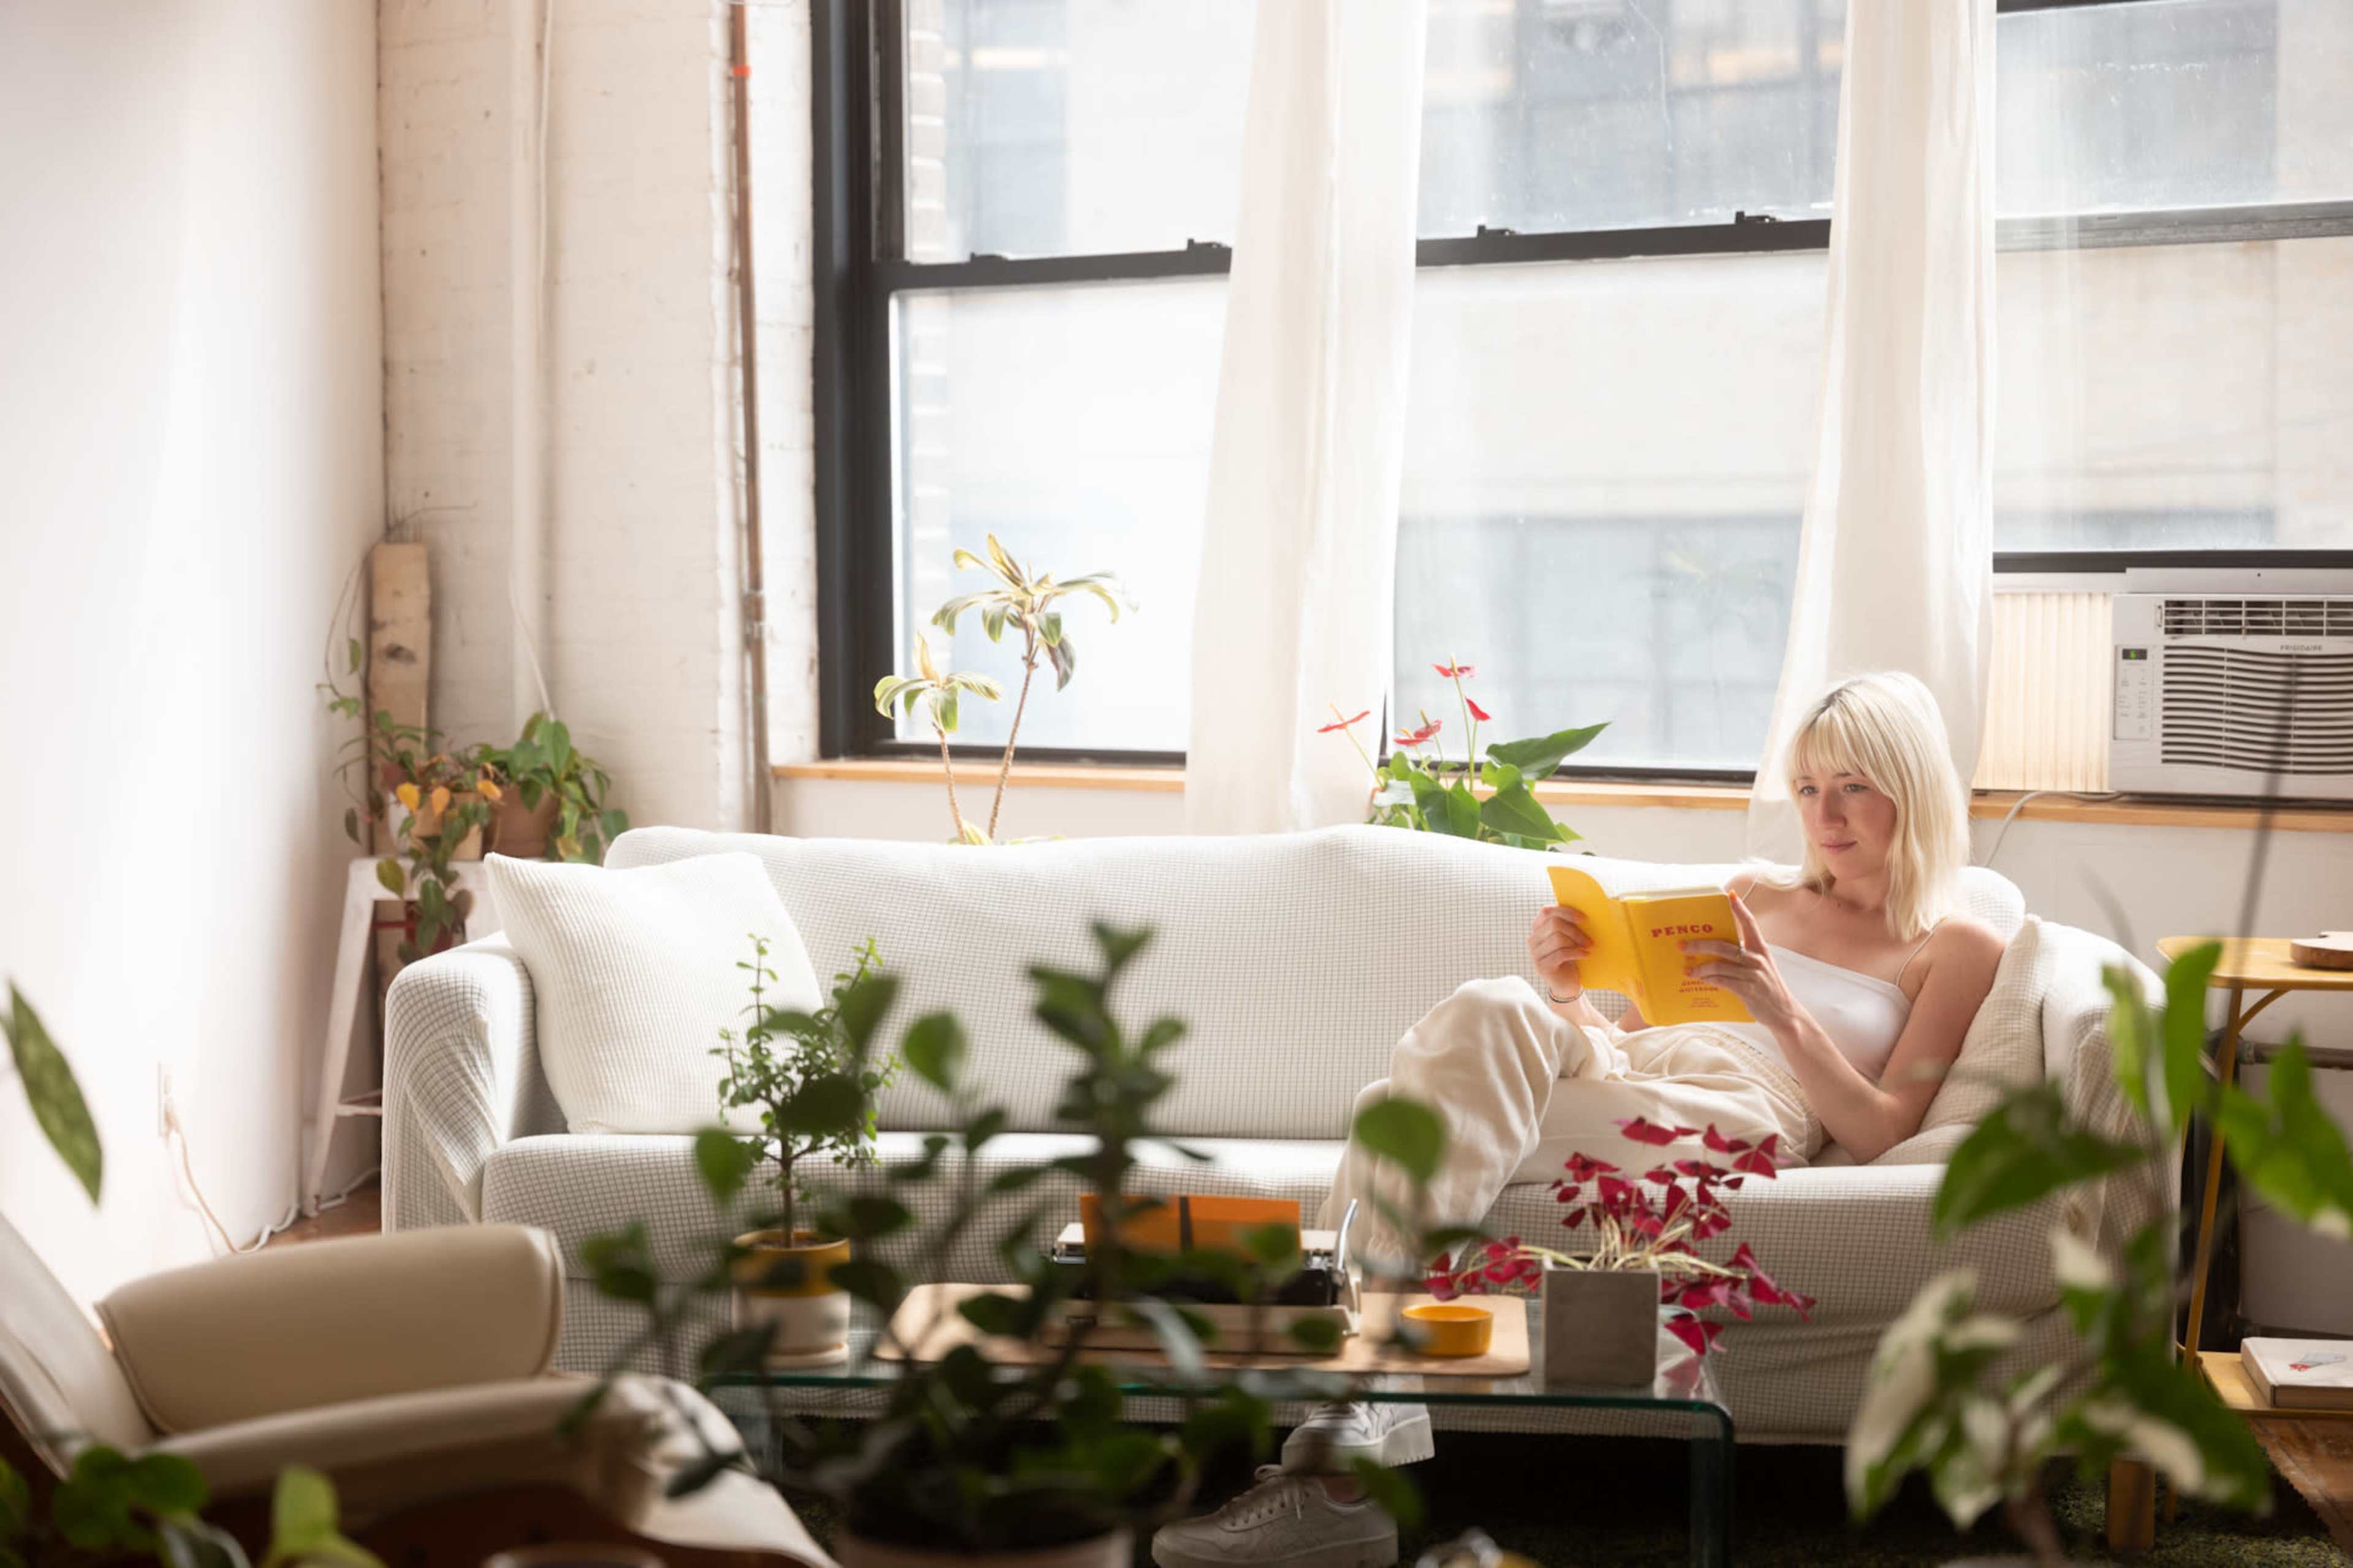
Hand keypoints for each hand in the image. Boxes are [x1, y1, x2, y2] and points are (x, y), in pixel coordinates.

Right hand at [1528, 905, 1588, 1001]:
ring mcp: (1535, 954)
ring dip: (1577, 942)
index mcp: (1538, 928)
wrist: (1567, 984)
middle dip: (1575, 930)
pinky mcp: (1542, 967)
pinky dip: (1576, 953)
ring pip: (1557, 938)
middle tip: (1589, 939)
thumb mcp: (1568, 938)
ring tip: (1588, 947)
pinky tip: (1585, 955)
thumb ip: (1567, 925)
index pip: (1547, 912)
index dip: (1565, 912)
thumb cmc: (1570, 958)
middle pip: (1554, 924)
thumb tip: (1582, 910)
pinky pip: (1561, 954)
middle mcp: (1533, 940)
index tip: (1583, 918)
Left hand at [1681, 893, 1796, 1029]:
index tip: (1729, 895)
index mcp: (1761, 949)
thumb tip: (1714, 951)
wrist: (1783, 1013)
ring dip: (1700, 967)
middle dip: (1700, 944)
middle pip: (1723, 945)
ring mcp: (1753, 974)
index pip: (1750, 923)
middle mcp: (1757, 959)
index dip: (1739, 908)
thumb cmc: (1766, 988)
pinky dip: (1708, 979)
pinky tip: (1700, 980)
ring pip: (1719, 964)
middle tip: (1682, 944)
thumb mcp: (1759, 968)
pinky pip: (1722, 981)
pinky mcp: (1747, 990)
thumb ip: (1742, 957)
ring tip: (1688, 969)